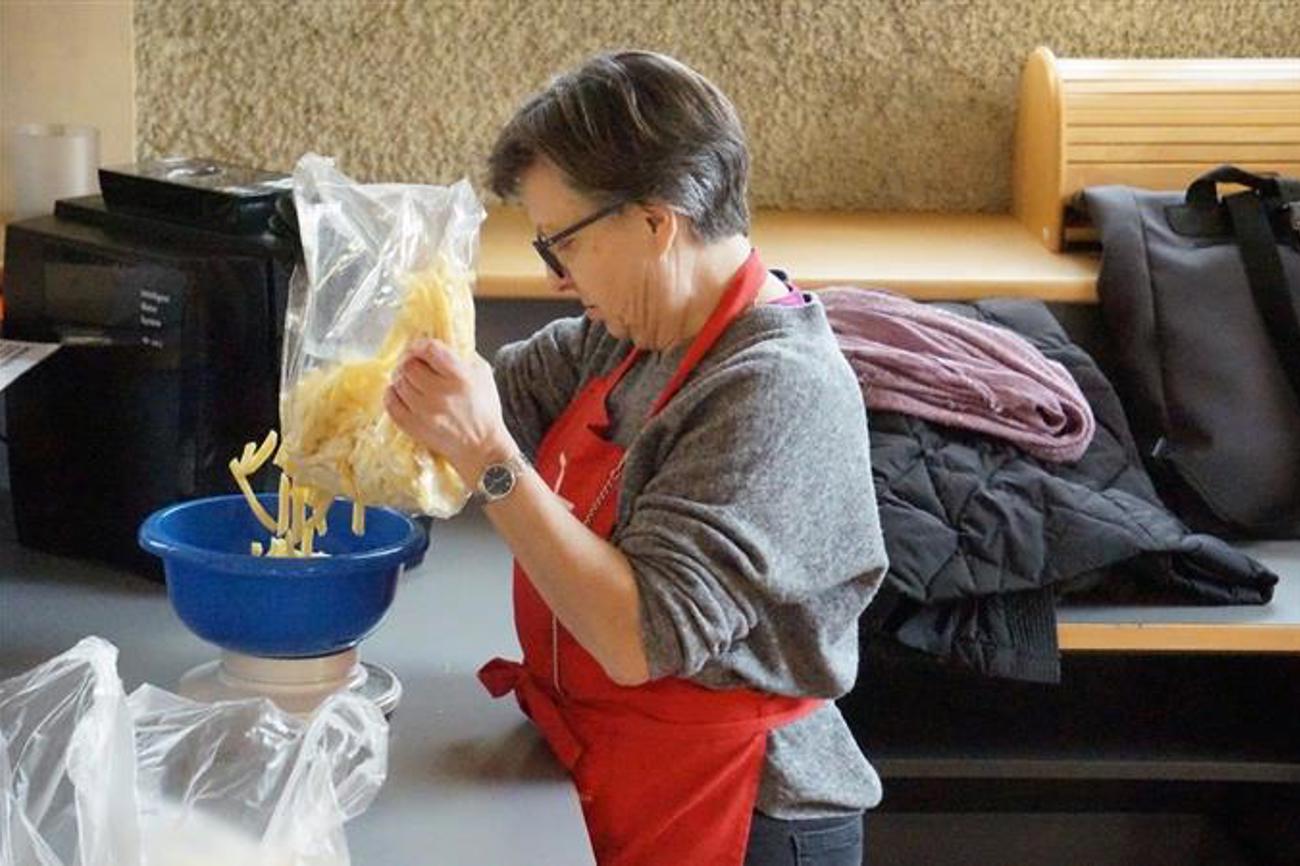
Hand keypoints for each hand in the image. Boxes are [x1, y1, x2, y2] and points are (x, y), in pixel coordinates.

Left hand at [384, 338, 514, 484]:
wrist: (480, 447)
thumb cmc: (484, 410)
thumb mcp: (482, 375)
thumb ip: (463, 356)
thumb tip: (440, 344)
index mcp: (459, 377)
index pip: (429, 349)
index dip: (421, 345)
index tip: (421, 349)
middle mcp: (439, 393)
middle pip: (409, 365)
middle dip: (410, 361)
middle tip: (414, 365)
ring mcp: (423, 411)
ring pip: (398, 382)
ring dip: (402, 377)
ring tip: (410, 380)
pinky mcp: (412, 426)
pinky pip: (390, 402)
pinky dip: (393, 394)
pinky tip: (402, 393)